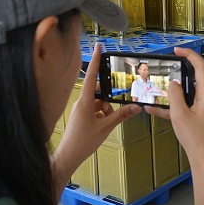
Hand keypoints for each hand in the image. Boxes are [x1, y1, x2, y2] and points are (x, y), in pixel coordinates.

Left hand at [59, 44, 140, 167]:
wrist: (68, 156)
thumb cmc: (82, 142)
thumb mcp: (106, 128)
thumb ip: (121, 115)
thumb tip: (135, 107)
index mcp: (85, 102)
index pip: (92, 76)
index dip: (96, 61)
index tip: (99, 48)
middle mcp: (81, 103)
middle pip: (99, 92)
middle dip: (108, 101)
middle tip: (110, 113)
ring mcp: (80, 110)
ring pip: (98, 103)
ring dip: (105, 111)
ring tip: (105, 124)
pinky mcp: (80, 116)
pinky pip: (94, 110)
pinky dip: (101, 116)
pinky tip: (101, 126)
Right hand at [146, 47, 203, 158]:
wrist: (201, 156)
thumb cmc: (196, 137)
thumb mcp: (180, 113)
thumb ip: (174, 95)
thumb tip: (172, 83)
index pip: (200, 66)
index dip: (189, 55)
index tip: (177, 50)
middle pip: (192, 76)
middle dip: (178, 70)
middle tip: (166, 65)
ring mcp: (198, 105)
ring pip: (183, 90)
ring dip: (170, 89)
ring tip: (156, 86)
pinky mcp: (192, 113)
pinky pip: (179, 104)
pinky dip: (167, 105)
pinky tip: (152, 107)